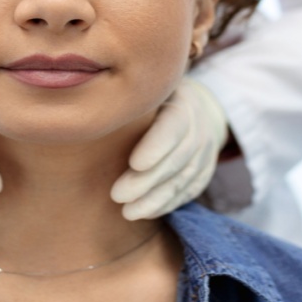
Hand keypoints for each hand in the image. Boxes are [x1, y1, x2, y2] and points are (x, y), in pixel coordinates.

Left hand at [111, 77, 226, 219]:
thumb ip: (130, 98)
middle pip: (177, 159)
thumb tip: (96, 107)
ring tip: (127, 212)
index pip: (175, 125)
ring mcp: (205, 154)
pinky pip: (187, 192)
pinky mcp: (203, 174)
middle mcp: (199, 129)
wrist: (196, 108)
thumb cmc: (155, 98)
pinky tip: (144, 212)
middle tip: (117, 195)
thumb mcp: (148, 89)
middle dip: (147, 181)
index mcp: (183, 103)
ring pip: (182, 181)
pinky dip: (166, 205)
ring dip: (155, 200)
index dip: (157, 146)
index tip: (134, 163)